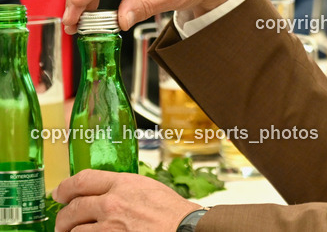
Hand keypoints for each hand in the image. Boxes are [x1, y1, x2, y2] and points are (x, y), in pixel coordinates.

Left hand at [53, 170, 199, 231]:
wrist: (185, 229)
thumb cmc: (173, 212)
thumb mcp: (147, 188)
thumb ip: (123, 189)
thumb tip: (106, 193)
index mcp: (123, 184)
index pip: (82, 180)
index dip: (65, 187)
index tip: (59, 193)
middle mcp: (111, 204)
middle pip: (72, 208)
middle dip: (63, 217)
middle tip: (63, 221)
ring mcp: (108, 228)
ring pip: (74, 230)